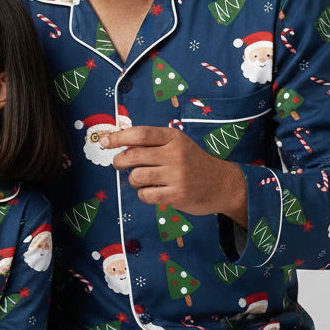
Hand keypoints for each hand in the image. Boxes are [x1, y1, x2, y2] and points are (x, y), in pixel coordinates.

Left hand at [103, 125, 247, 225]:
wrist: (224, 184)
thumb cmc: (194, 163)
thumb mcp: (178, 145)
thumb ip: (153, 143)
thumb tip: (119, 142)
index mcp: (174, 138)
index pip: (140, 134)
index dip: (119, 137)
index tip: (105, 141)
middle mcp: (175, 154)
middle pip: (133, 156)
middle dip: (119, 161)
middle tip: (119, 163)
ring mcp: (176, 175)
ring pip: (136, 177)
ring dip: (133, 180)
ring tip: (141, 180)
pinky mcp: (177, 195)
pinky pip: (146, 195)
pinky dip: (143, 194)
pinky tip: (151, 191)